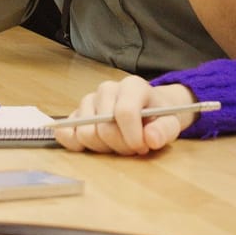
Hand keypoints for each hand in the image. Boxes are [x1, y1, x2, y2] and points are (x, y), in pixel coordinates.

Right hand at [54, 75, 198, 155]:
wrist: (150, 111)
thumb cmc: (158, 116)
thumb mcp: (170, 123)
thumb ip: (164, 130)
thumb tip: (151, 138)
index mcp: (132, 86)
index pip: (124, 112)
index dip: (132, 136)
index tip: (142, 147)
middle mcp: (107, 89)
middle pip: (103, 127)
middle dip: (119, 145)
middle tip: (133, 148)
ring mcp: (89, 101)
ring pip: (85, 133)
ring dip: (102, 148)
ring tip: (118, 145)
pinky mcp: (76, 115)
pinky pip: (65, 132)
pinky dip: (75, 144)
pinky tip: (93, 147)